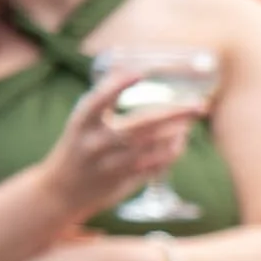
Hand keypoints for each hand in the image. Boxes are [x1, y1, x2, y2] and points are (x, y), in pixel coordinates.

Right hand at [38, 67, 201, 222]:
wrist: (61, 191)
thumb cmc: (79, 145)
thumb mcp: (82, 120)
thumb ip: (105, 99)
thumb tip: (135, 69)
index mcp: (81, 123)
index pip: (98, 101)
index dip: (117, 85)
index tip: (140, 72)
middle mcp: (94, 143)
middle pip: (139, 127)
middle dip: (172, 114)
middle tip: (199, 105)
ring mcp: (110, 165)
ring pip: (151, 148)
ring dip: (177, 133)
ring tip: (192, 118)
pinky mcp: (123, 181)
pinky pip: (154, 166)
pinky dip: (171, 152)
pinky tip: (181, 139)